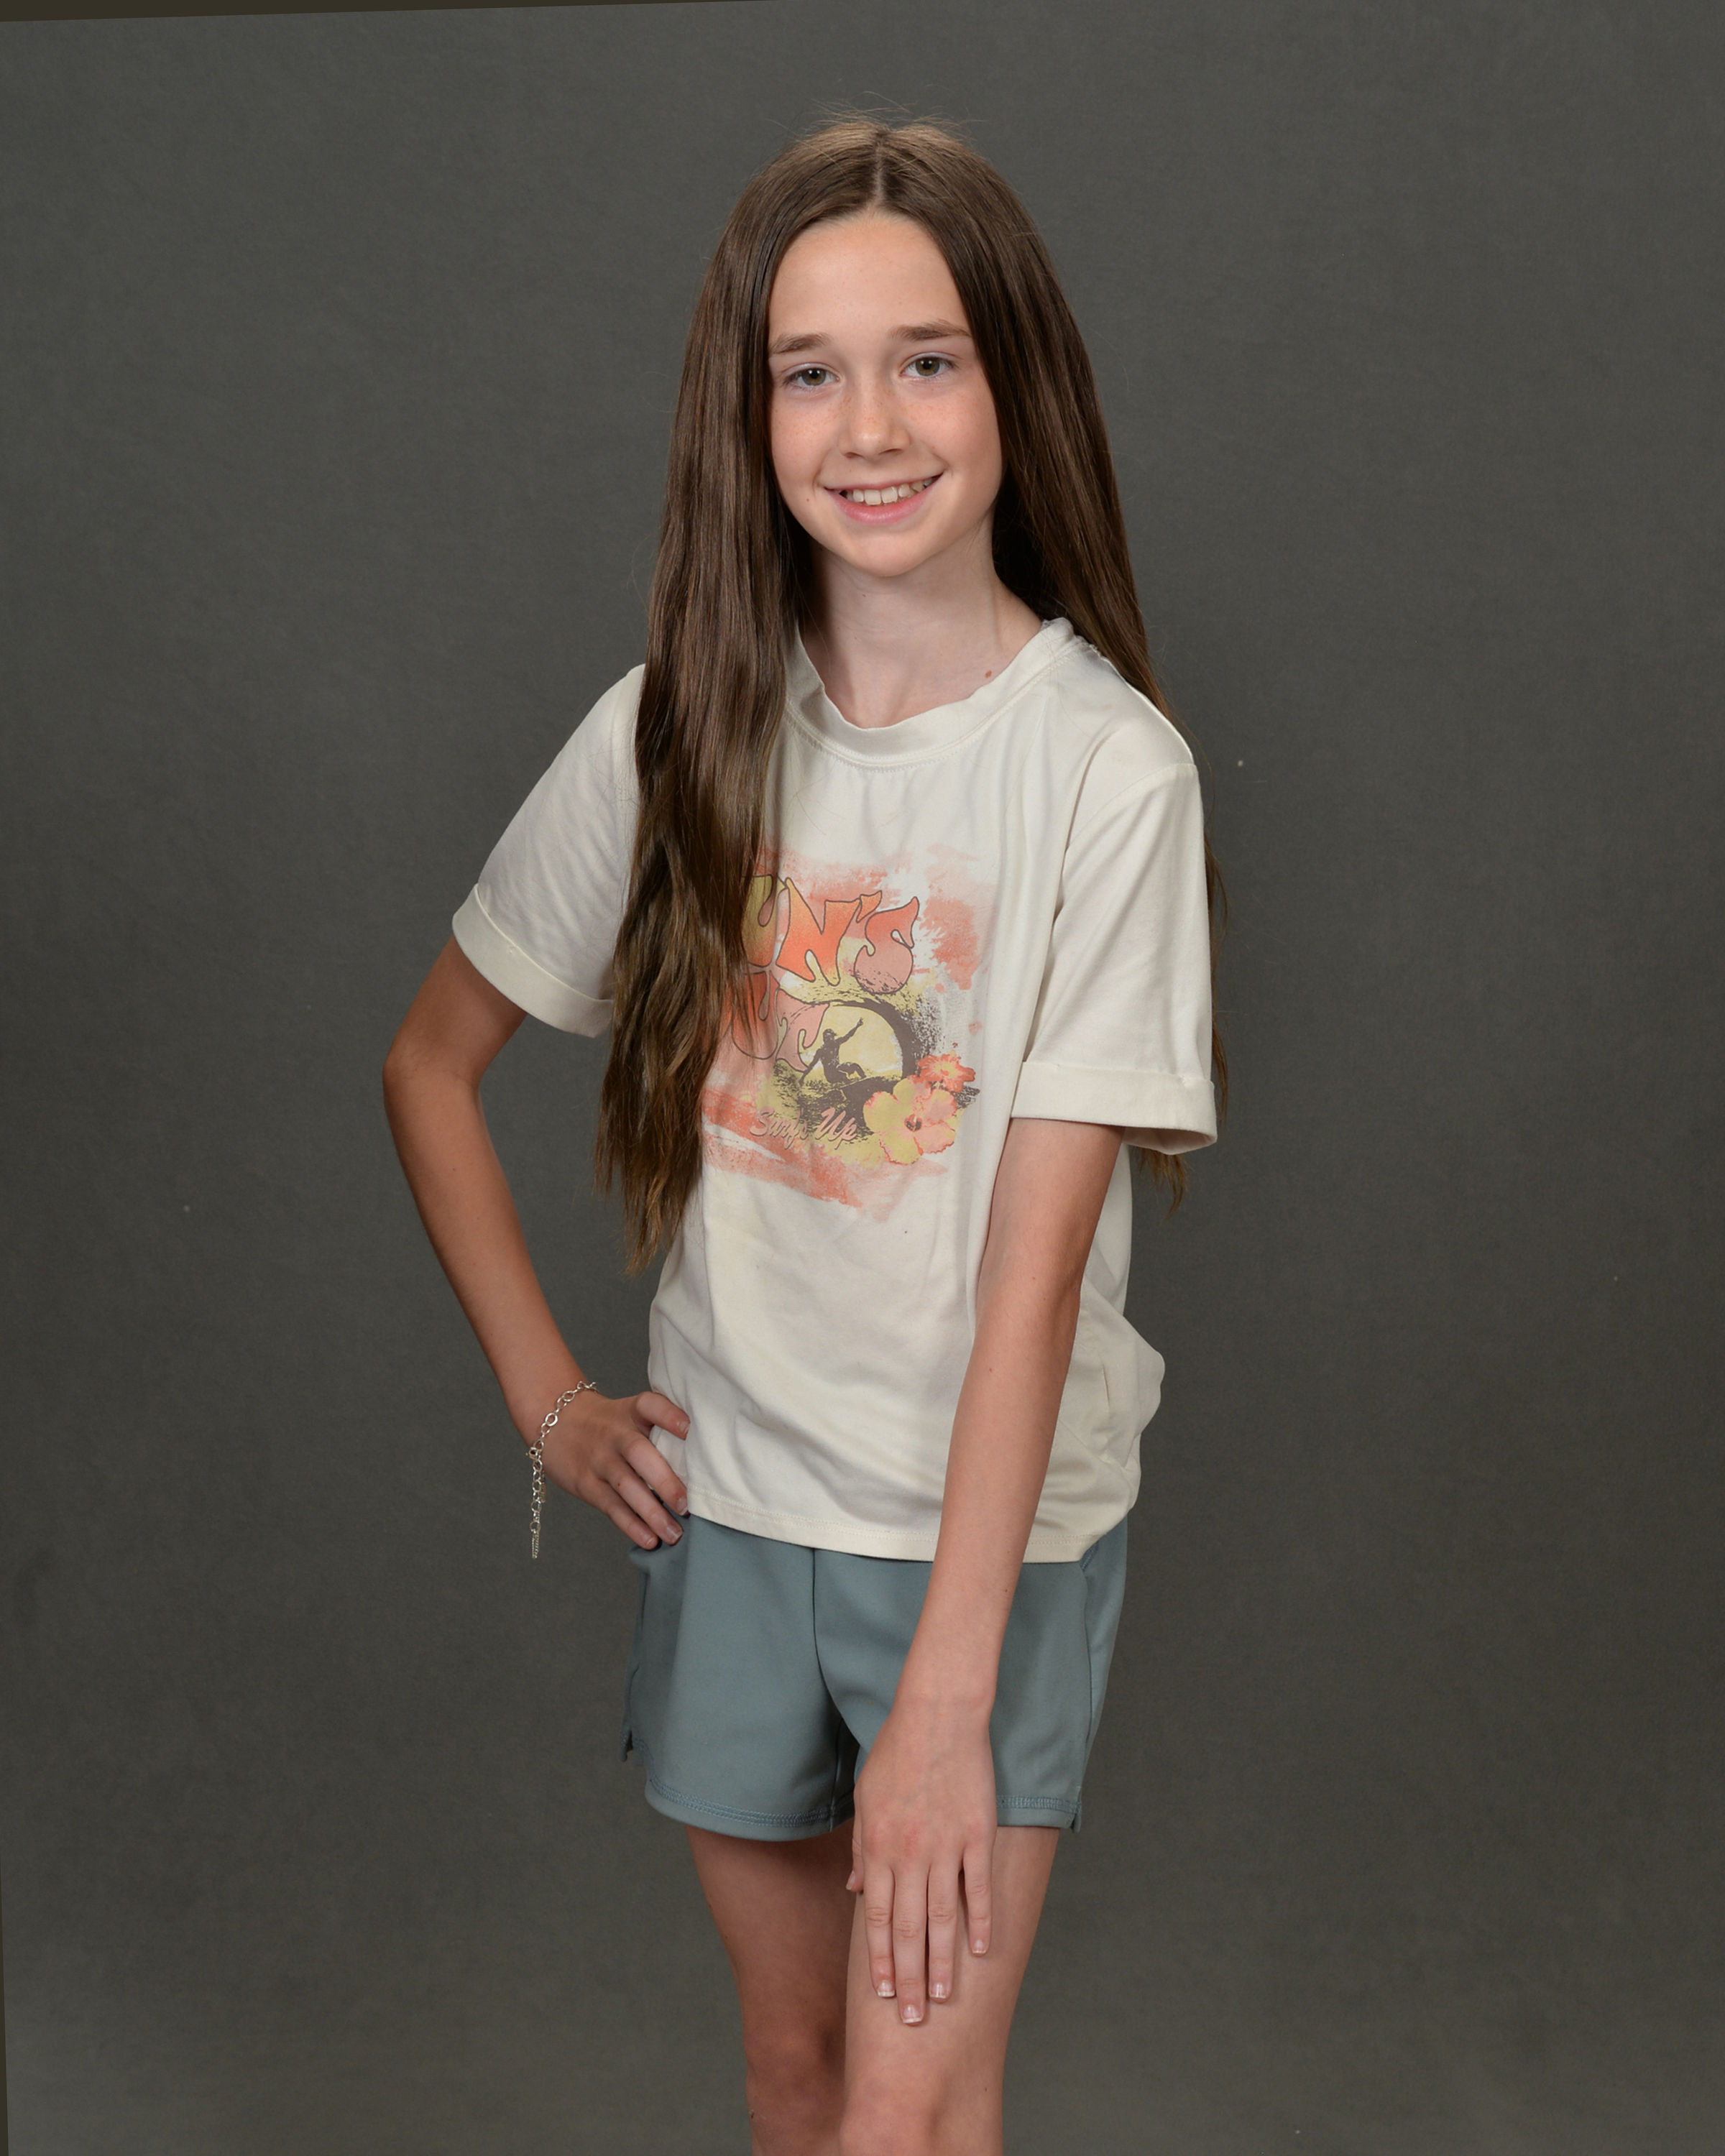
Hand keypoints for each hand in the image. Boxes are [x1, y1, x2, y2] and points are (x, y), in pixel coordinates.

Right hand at [532, 1388, 690, 1548]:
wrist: (557, 1423)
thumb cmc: (608, 1422)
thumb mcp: (630, 1411)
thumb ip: (660, 1425)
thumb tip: (704, 1457)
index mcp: (631, 1412)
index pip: (650, 1405)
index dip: (669, 1415)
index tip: (688, 1428)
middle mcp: (615, 1433)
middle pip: (639, 1453)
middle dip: (664, 1481)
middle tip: (686, 1505)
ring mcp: (599, 1460)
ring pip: (626, 1486)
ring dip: (652, 1513)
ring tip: (675, 1533)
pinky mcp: (587, 1484)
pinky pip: (611, 1506)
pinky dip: (631, 1525)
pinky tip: (649, 1540)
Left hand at [847, 1691, 995, 2023]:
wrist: (937, 1714)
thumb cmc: (896, 1752)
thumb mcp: (865, 1798)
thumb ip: (860, 1848)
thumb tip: (855, 1890)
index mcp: (878, 1846)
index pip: (875, 1917)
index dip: (879, 1959)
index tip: (882, 1994)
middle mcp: (909, 1853)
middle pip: (906, 1928)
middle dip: (907, 1977)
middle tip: (911, 2019)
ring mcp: (945, 1845)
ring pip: (941, 1917)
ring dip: (940, 1962)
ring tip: (941, 1998)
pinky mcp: (977, 1834)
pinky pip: (977, 1887)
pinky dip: (979, 1922)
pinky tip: (980, 1951)